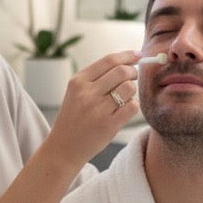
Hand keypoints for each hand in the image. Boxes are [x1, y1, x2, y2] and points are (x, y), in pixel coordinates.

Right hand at [48, 50, 139, 165]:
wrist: (64, 147)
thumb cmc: (75, 117)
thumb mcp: (77, 92)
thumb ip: (97, 77)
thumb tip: (128, 61)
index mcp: (78, 81)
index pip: (109, 60)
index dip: (128, 55)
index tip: (138, 55)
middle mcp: (87, 93)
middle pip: (122, 71)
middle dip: (133, 72)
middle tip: (133, 77)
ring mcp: (98, 109)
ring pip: (129, 88)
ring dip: (132, 90)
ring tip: (124, 97)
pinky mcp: (108, 125)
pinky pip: (132, 106)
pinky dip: (133, 105)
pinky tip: (124, 109)